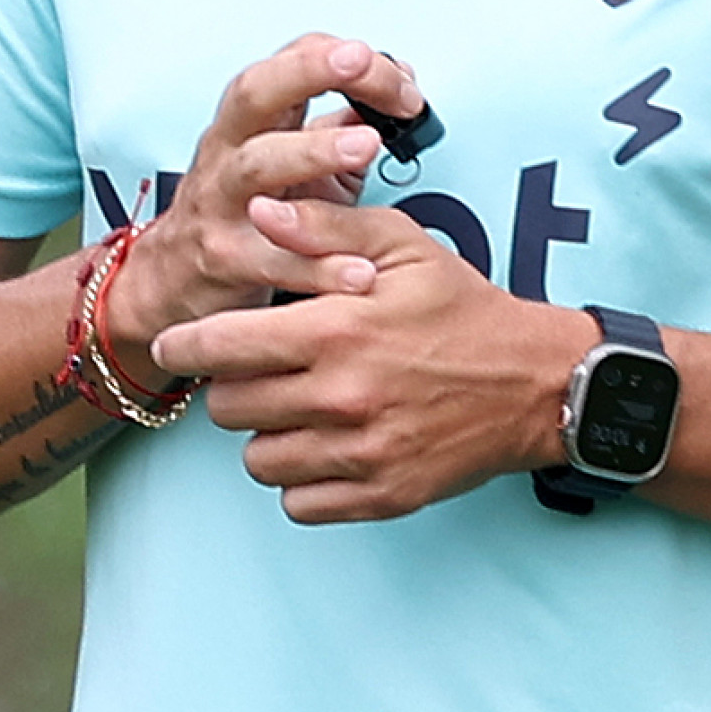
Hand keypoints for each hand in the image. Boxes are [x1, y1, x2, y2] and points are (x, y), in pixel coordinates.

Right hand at [102, 35, 421, 382]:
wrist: (173, 280)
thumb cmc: (245, 212)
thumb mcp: (294, 163)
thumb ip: (342, 125)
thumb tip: (398, 84)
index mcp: (252, 119)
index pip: (291, 61)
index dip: (344, 60)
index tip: (402, 78)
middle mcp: (229, 149)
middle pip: (258, 92)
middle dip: (311, 70)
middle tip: (363, 62)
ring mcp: (221, 203)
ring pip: (258, 164)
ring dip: (315, 150)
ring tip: (367, 145)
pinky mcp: (223, 259)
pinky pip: (271, 258)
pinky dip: (317, 265)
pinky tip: (359, 269)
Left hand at [153, 195, 589, 523]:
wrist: (533, 381)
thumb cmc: (461, 306)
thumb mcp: (402, 244)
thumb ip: (325, 226)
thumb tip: (261, 207)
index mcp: (336, 330)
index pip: (223, 348)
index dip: (188, 346)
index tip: (177, 345)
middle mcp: (340, 398)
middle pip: (229, 409)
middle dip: (233, 386)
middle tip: (259, 370)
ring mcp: (360, 454)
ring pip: (258, 461)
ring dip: (266, 435)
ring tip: (296, 407)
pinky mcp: (380, 496)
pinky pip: (299, 504)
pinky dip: (301, 480)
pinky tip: (325, 445)